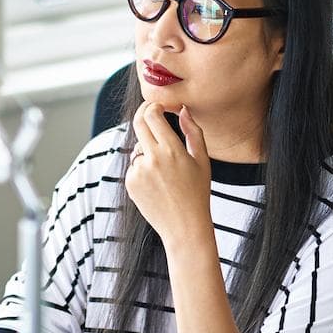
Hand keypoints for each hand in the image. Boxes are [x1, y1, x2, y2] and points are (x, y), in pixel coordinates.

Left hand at [125, 103, 213, 248]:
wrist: (184, 227)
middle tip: (150, 113)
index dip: (153, 106)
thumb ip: (193, 131)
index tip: (158, 106)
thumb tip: (182, 110)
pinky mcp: (130, 183)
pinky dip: (143, 169)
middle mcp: (152, 158)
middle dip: (143, 114)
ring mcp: (138, 171)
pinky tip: (158, 184)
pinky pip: (134, 166)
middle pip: (138, 123)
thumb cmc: (198, 193)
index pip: (152, 115)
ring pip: (138, 148)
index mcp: (172, 150)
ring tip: (166, 172)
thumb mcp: (202, 160)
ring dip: (148, 150)